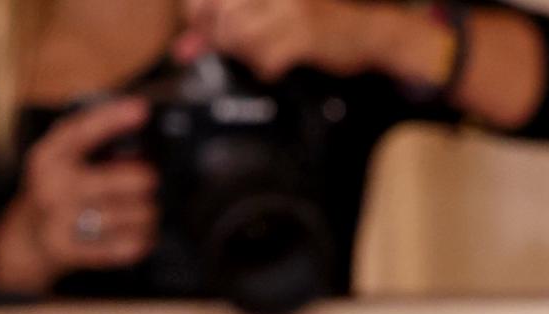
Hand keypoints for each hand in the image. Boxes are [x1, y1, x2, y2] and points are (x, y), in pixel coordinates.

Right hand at [0, 96, 159, 293]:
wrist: (25, 238)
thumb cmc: (56, 191)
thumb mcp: (62, 160)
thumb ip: (94, 146)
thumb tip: (141, 144)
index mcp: (48, 156)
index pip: (81, 131)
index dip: (113, 118)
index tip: (142, 109)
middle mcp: (52, 185)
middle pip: (132, 180)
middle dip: (147, 180)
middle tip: (145, 183)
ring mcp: (59, 220)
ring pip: (139, 215)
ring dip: (148, 213)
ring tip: (138, 211)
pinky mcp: (70, 249)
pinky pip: (129, 246)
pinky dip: (142, 239)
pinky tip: (135, 233)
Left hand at [174, 0, 376, 81]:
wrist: (365, 32)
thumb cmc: (313, 25)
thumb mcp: (263, 19)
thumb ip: (220, 32)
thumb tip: (183, 50)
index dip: (196, 18)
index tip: (201, 36)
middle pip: (221, 16)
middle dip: (219, 41)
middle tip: (235, 52)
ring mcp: (289, 9)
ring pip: (240, 36)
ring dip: (244, 55)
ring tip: (259, 58)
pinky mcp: (305, 33)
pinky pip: (267, 57)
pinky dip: (266, 69)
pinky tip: (275, 68)